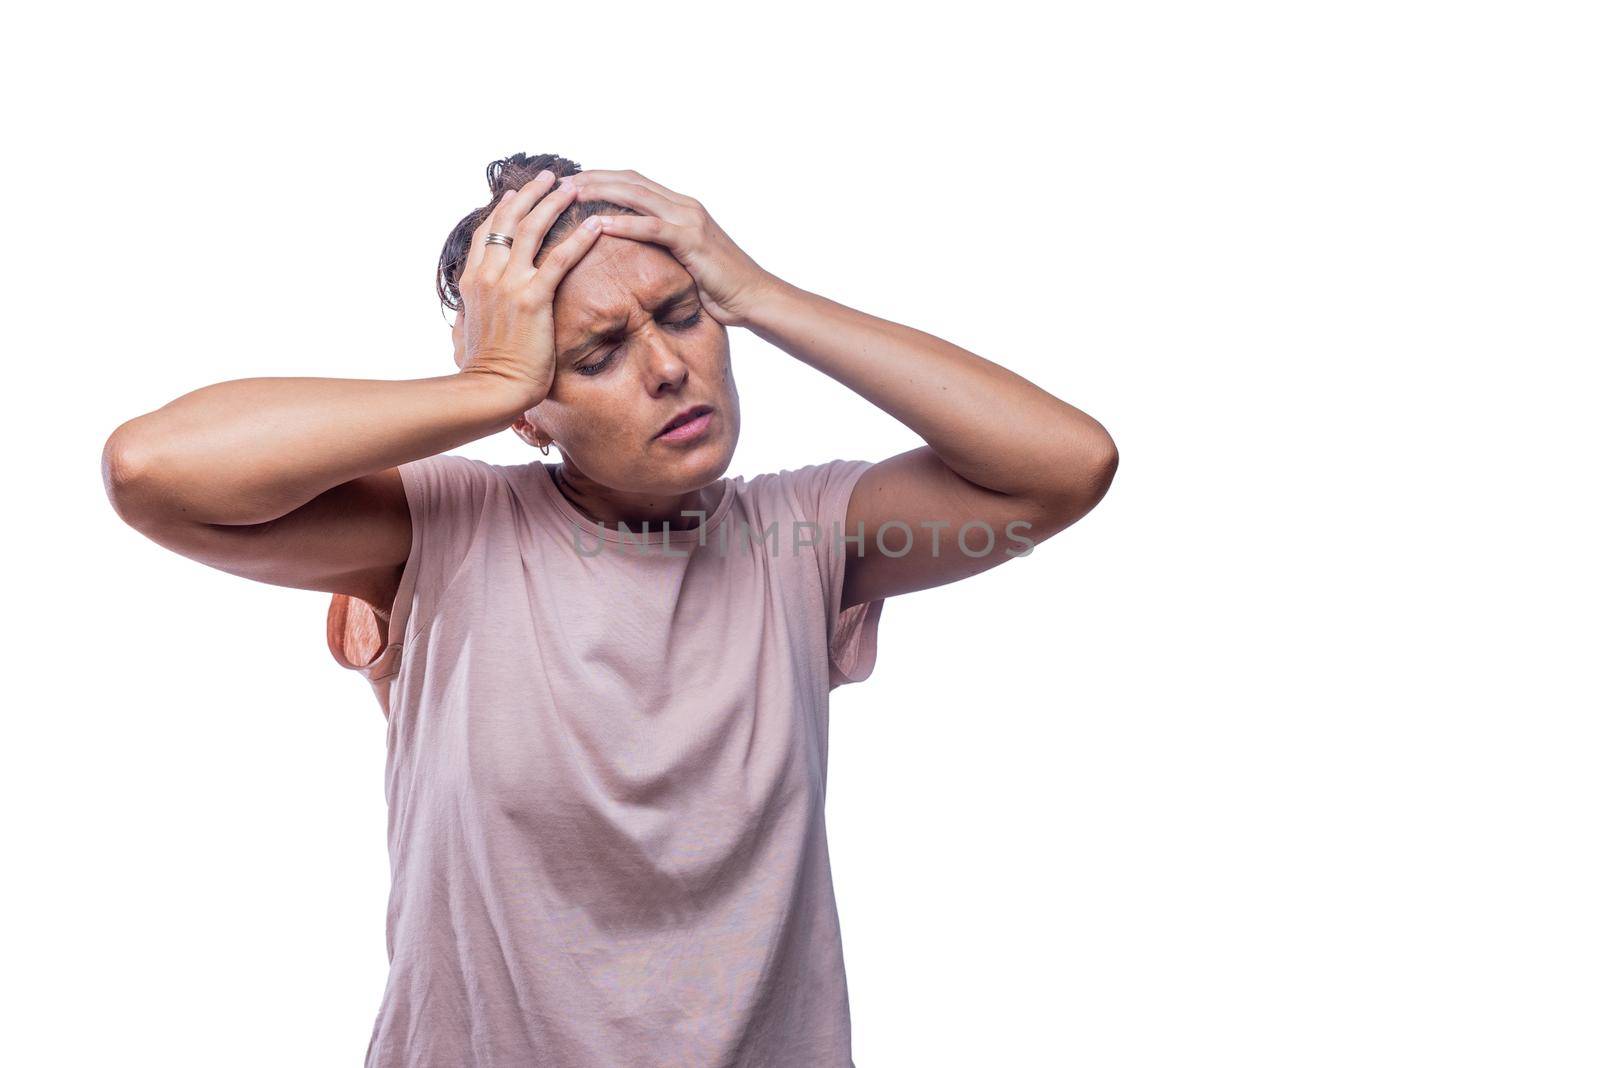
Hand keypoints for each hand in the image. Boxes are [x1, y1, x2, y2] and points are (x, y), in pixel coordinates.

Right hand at [453, 171, 604, 410]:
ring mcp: (508, 283)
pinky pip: (560, 259)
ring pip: (533, 229)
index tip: (517, 194)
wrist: (488, 391)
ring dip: (554, 202)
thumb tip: (462, 320)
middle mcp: (487, 274)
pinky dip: (580, 238)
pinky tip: (598, 224)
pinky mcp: (532, 298)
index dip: (503, 210)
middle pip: (508, 219)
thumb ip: (466, 319)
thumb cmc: (481, 373)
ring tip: (574, 186)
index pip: (486, 232)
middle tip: (551, 177)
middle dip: (531, 194)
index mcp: (472, 281)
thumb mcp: (464, 337)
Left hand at [569, 169, 781, 327]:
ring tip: (569, 195)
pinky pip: (652, 227)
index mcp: (681, 207)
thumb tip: (635, 255)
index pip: (633, 181)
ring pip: (636, 196)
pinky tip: (598, 224)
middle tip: (559, 182)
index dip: (600, 178)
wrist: (755, 298)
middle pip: (629, 180)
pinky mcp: (693, 240)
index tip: (570, 182)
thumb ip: (663, 248)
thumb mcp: (686, 261)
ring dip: (600, 193)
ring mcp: (690, 220)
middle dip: (592, 178)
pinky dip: (624, 223)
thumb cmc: (722, 287)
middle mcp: (684, 205)